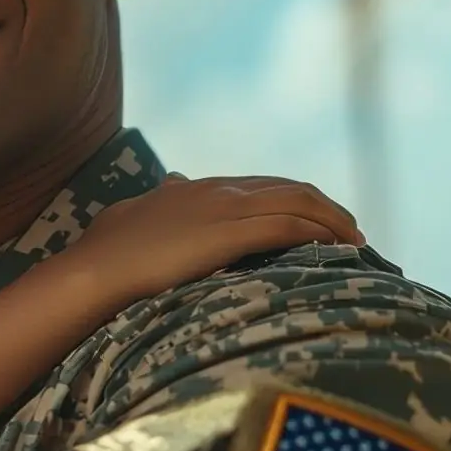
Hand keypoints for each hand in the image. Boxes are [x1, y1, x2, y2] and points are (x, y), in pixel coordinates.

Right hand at [64, 174, 363, 310]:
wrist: (96, 270)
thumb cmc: (107, 252)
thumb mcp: (135, 215)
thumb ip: (161, 198)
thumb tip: (173, 180)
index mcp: (197, 188)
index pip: (262, 185)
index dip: (295, 200)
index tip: (316, 219)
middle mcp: (217, 190)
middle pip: (289, 188)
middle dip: (325, 207)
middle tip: (350, 231)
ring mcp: (225, 208)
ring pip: (298, 202)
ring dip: (332, 220)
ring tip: (355, 242)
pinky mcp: (230, 232)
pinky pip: (289, 225)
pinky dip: (319, 233)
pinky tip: (337, 248)